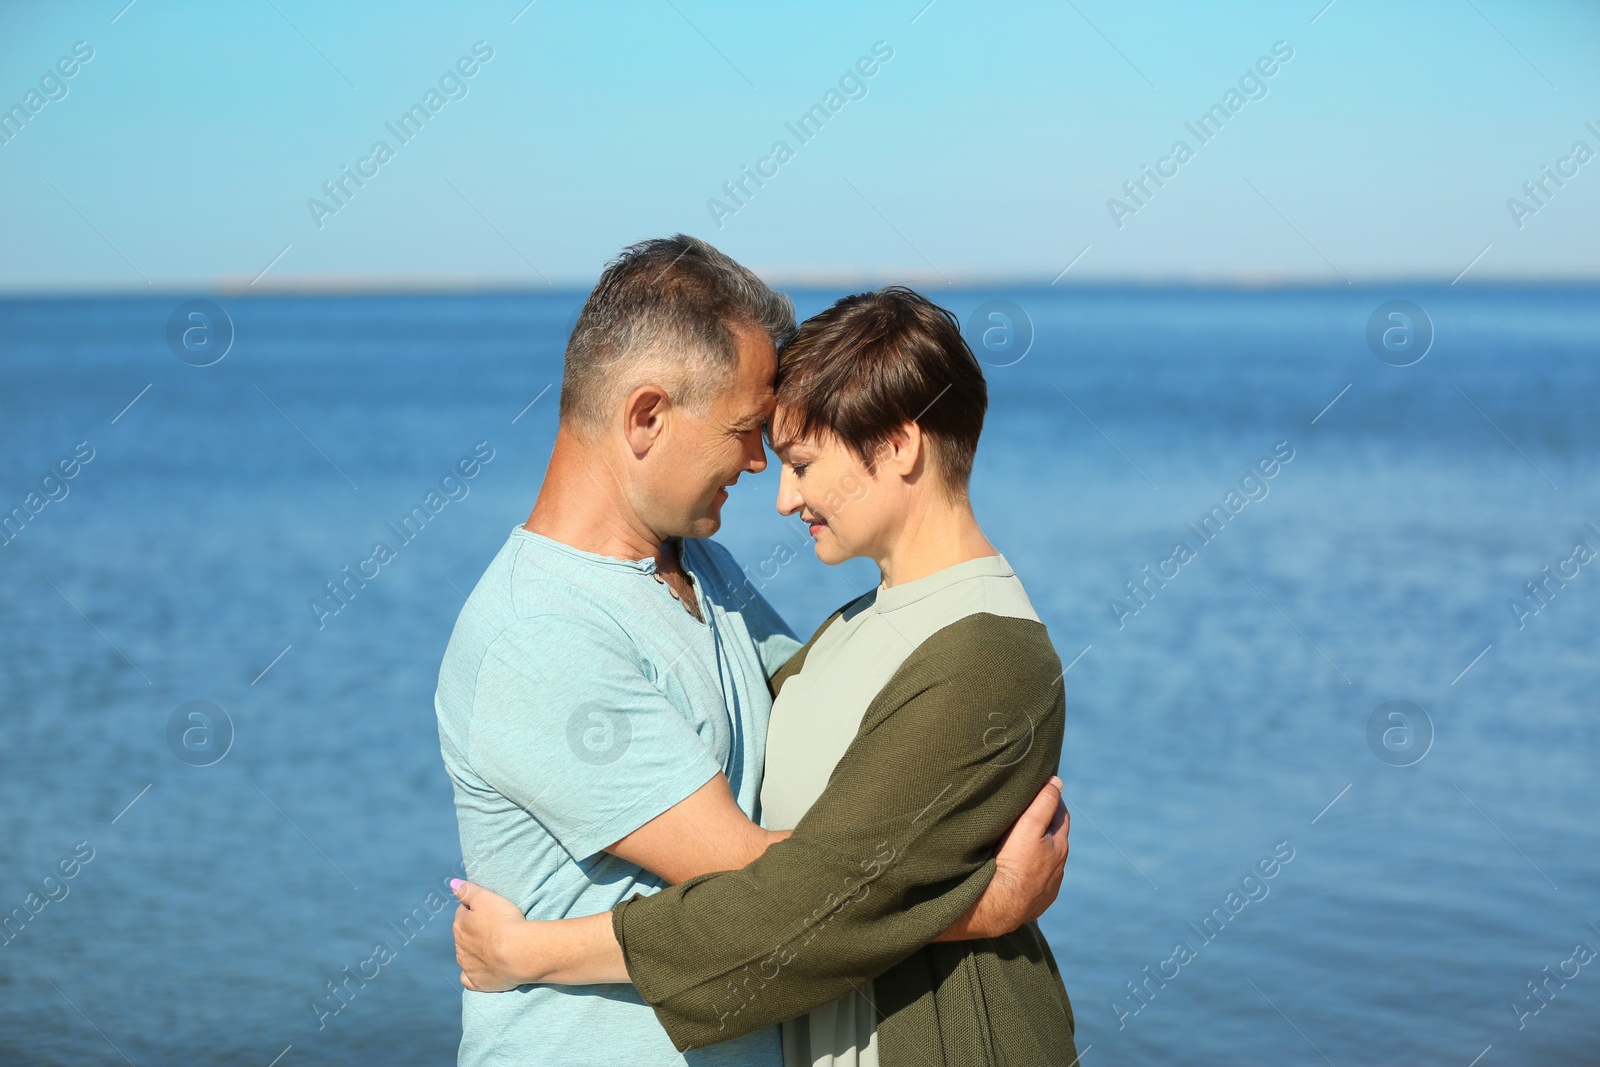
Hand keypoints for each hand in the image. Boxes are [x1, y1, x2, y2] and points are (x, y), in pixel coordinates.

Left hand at [452, 879, 533, 991]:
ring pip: (465, 957)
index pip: (462, 913)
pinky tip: (481, 971)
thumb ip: (467, 890)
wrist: (518, 952)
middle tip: (494, 927)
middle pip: (463, 935)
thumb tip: (452, 884)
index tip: (489, 910)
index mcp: (460, 925)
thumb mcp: (486, 897)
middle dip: (474, 931)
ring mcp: (467, 966)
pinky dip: (472, 975)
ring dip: (474, 952)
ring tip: (492, 947)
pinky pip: (469, 980)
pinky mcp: (477, 982)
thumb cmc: (504, 921)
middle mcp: (459, 947)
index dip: (475, 910)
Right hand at [958, 776, 1069, 938]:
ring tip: (1019, 844)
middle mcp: (1059, 868)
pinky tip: (1017, 872)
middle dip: (1045, 826)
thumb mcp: (1028, 825)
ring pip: (1046, 862)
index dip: (1051, 801)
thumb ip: (1043, 802)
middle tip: (1027, 814)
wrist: (999, 907)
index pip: (1061, 815)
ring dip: (1037, 851)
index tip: (1040, 791)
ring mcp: (1049, 888)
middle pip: (1054, 839)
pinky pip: (1036, 883)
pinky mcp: (1037, 903)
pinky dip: (1030, 873)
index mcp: (1060, 847)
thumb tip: (1056, 782)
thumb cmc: (1012, 863)